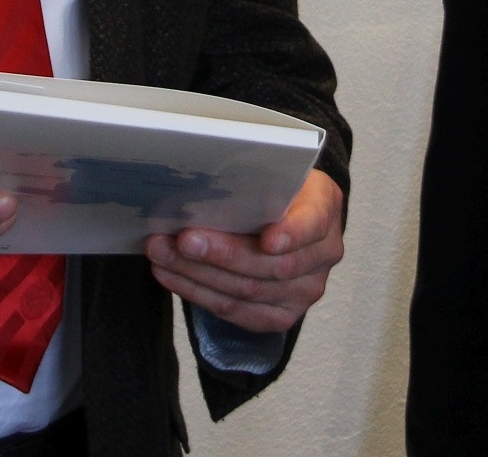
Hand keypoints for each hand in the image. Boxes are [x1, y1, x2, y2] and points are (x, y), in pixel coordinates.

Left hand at [144, 168, 344, 332]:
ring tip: (162, 254)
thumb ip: (255, 181)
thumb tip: (202, 186)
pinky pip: (236, 312)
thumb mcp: (275, 171)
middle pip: (273, 266)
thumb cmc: (273, 188)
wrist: (288, 217)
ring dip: (198, 274)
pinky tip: (172, 275)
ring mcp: (305, 291)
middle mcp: (323, 254)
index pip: (313, 224)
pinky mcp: (280, 316)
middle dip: (222, 254)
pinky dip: (198, 293)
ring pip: (249, 292)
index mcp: (325, 208)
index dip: (292, 234)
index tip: (268, 239)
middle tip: (183, 239)